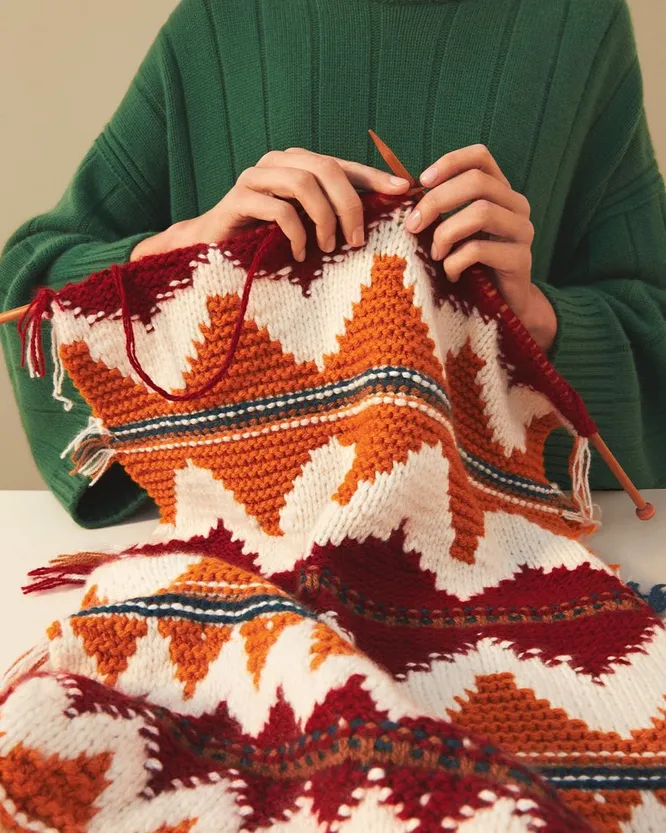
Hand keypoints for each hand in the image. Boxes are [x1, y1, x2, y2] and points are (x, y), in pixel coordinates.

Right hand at [131, 148, 409, 262]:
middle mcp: (278, 163)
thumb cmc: (267, 242)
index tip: (403, 193)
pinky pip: (279, 209)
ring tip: (328, 248)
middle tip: (357, 239)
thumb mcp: (309, 228)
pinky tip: (298, 254)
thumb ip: (336, 215)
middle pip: (326, 168)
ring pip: (303, 183)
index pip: (343, 164)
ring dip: (324, 218)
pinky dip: (297, 232)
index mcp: (299, 165)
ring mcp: (256, 178)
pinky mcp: (238, 199)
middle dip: (350, 204)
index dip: (374, 177)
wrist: (212, 253)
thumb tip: (386, 212)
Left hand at [404, 144, 556, 352]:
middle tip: (413, 225)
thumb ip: (441, 210)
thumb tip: (403, 193)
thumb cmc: (471, 267)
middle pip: (477, 182)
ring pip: (481, 212)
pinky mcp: (522, 260)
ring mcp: (523, 232)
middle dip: (437, 201)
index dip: (450, 162)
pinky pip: (480, 250)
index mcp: (500, 192)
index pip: (481, 157)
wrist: (503, 308)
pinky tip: (450, 275)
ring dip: (446, 233)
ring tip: (435, 255)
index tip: (420, 181)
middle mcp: (517, 206)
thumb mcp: (455, 232)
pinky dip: (455, 262)